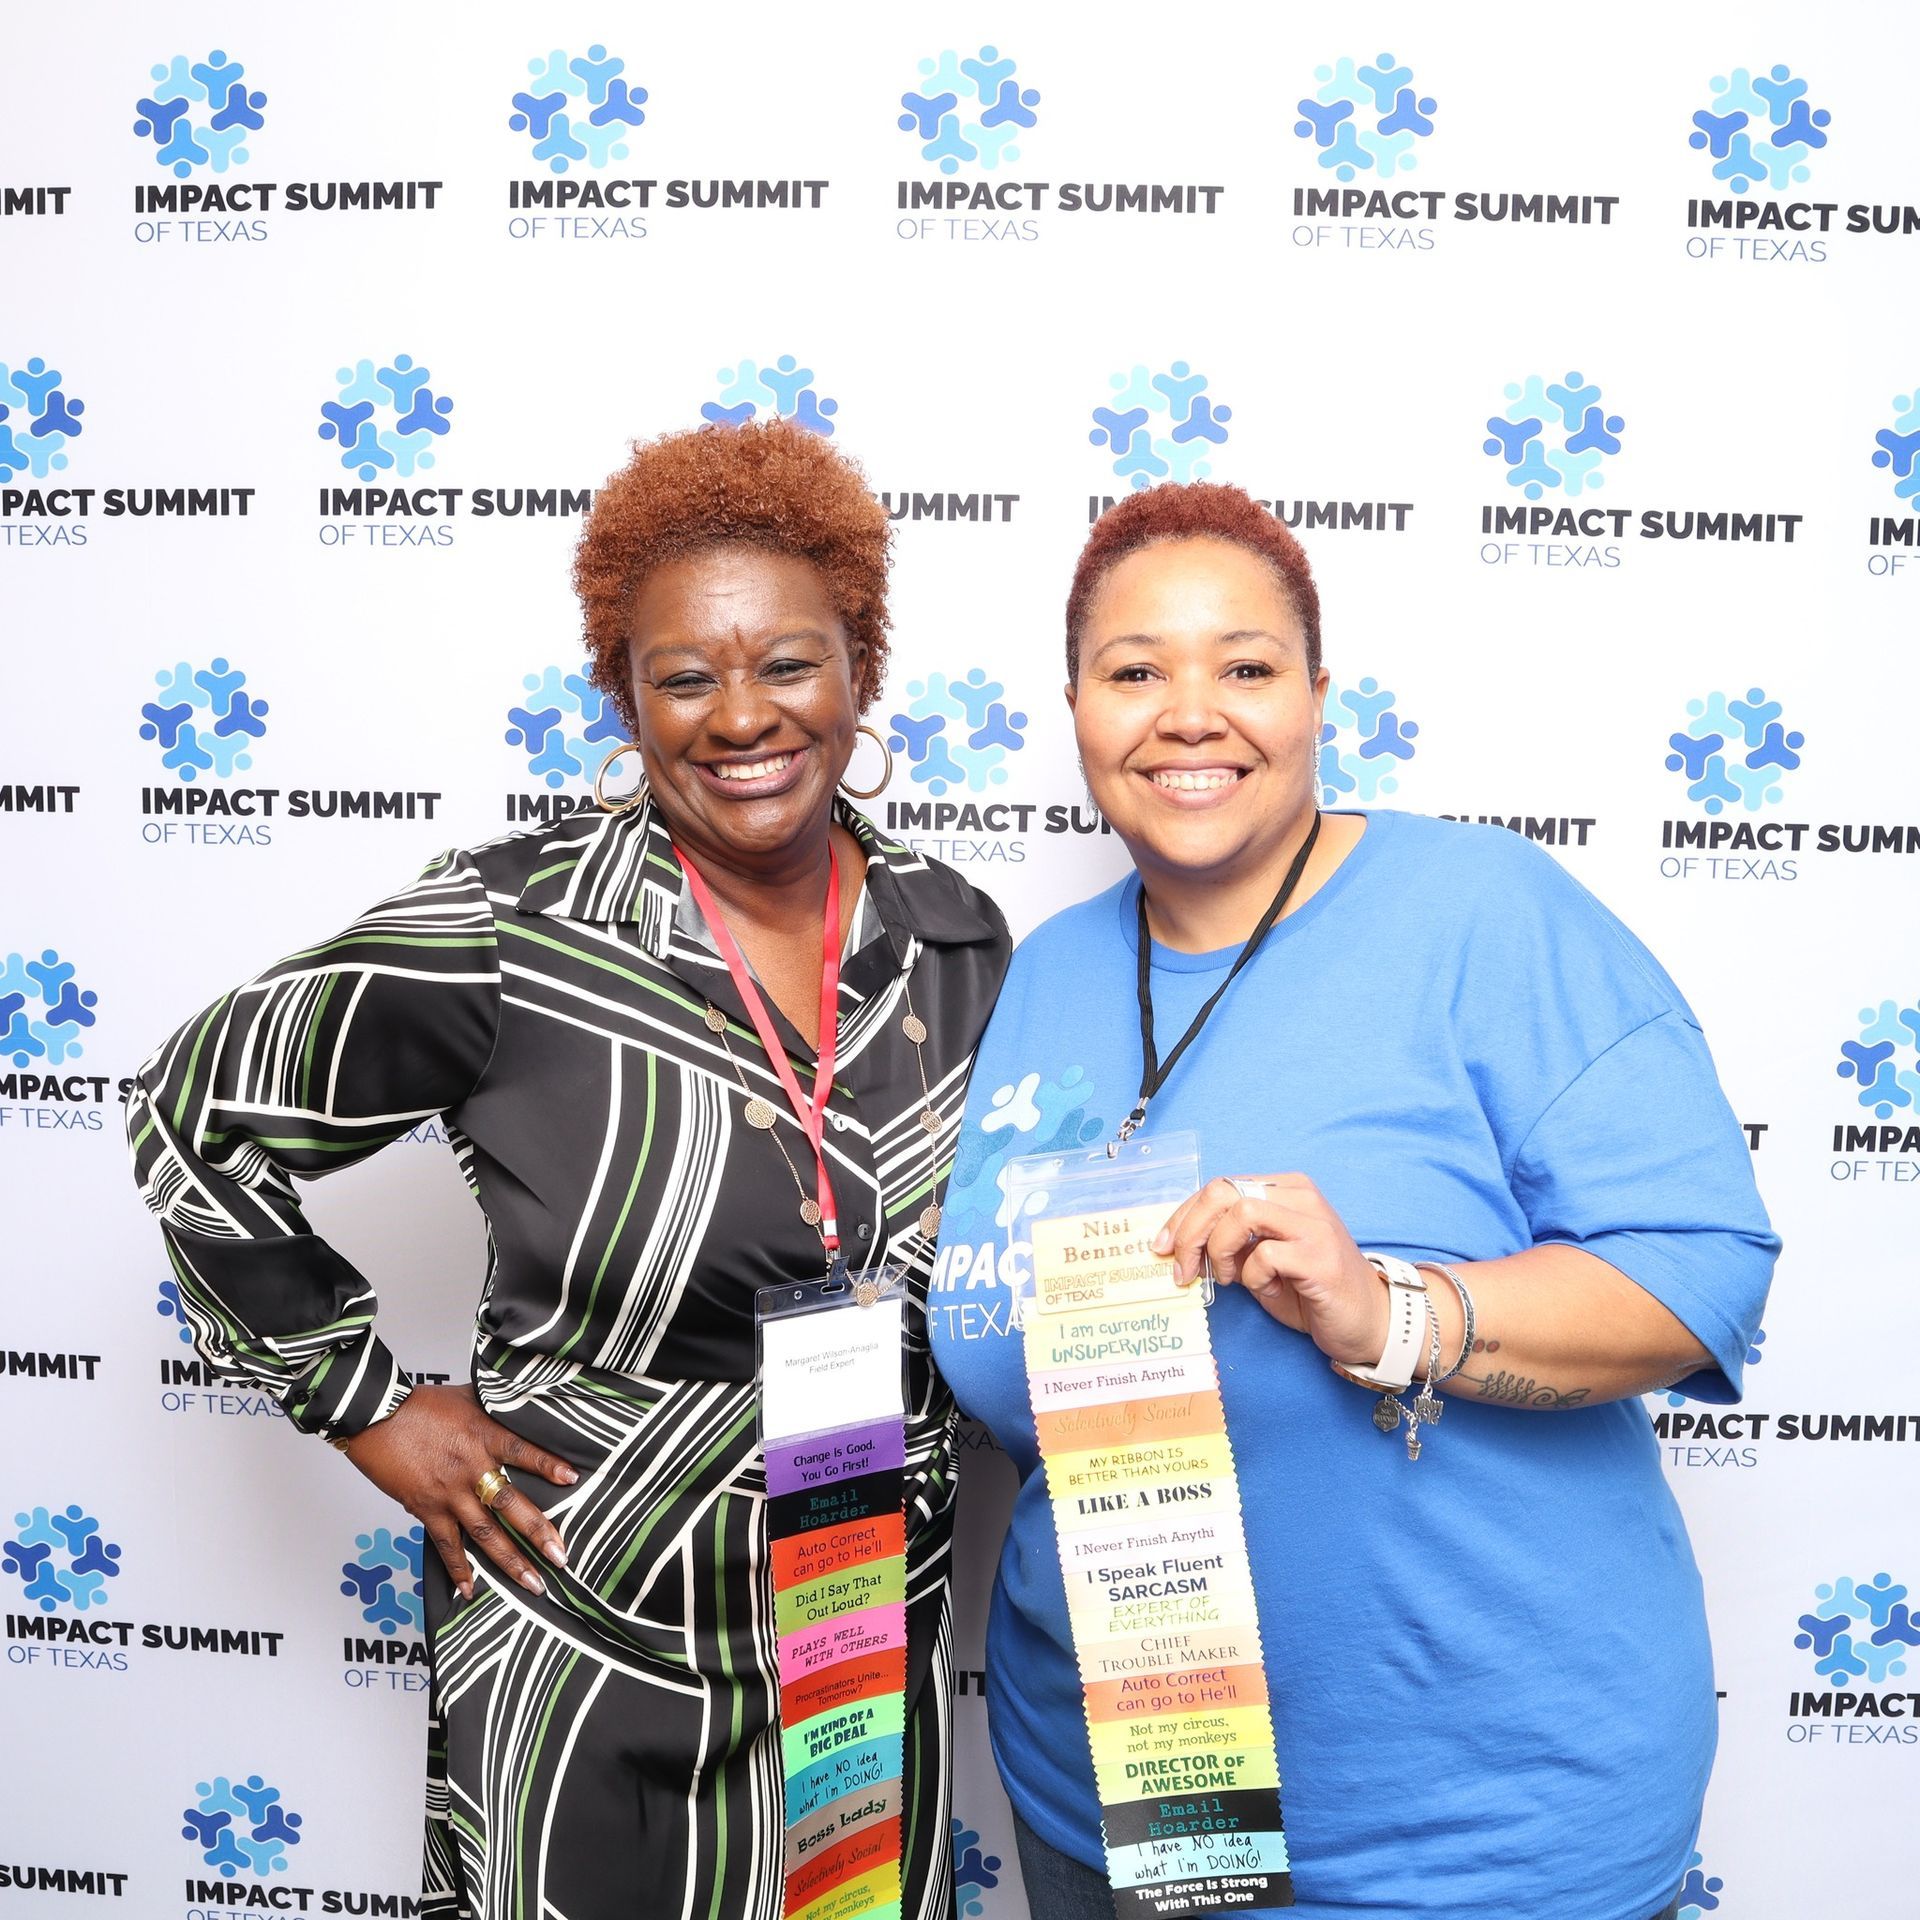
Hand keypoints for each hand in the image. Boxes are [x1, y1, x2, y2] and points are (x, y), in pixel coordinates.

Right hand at [338, 1383, 576, 1600]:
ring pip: (485, 1533)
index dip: (549, 1465)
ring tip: (533, 1584)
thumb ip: (496, 1405)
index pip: (524, 1451)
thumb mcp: (467, 1395)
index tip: (573, 1480)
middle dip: (539, 1533)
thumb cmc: (420, 1403)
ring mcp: (448, 1492)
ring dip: (510, 1561)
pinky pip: (446, 1544)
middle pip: (510, 1504)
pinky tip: (470, 1590)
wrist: (376, 1415)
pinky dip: (459, 1568)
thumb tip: (522, 1399)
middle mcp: (470, 1467)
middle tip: (562, 1558)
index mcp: (483, 1435)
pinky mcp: (425, 1508)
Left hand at [1153, 1174, 1388, 1368]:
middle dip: (1189, 1231)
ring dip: (1219, 1251)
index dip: (1182, 1216)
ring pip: (1241, 1213)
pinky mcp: (1320, 1256)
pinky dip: (1252, 1277)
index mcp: (1283, 1189)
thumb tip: (1176, 1245)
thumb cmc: (1310, 1291)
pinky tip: (1267, 1289)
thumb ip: (1229, 1243)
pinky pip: (1264, 1256)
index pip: (1217, 1187)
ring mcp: (1312, 1224)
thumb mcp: (1260, 1261)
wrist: (1368, 1321)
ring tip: (1226, 1279)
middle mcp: (1299, 1197)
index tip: (1161, 1247)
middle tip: (1181, 1269)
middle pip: (1223, 1192)